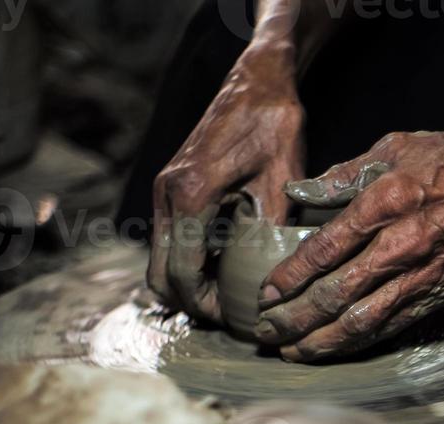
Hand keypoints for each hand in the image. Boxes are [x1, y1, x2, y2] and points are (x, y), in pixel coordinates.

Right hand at [149, 47, 304, 320]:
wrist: (256, 81)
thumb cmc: (274, 126)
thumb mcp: (284, 181)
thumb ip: (273, 230)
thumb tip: (275, 282)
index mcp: (191, 195)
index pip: (183, 272)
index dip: (206, 306)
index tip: (236, 321)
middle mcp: (167, 194)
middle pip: (160, 275)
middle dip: (190, 303)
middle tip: (230, 318)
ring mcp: (164, 191)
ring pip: (159, 260)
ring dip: (186, 285)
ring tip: (228, 300)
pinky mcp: (171, 189)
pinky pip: (168, 240)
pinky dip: (186, 263)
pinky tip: (223, 270)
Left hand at [254, 127, 443, 361]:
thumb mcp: (399, 147)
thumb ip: (346, 173)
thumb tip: (301, 192)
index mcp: (387, 202)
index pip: (325, 248)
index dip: (290, 276)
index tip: (265, 293)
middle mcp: (403, 245)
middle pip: (336, 294)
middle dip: (294, 318)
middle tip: (264, 331)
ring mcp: (423, 276)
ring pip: (362, 321)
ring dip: (321, 341)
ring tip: (291, 350)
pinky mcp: (441, 294)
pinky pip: (393, 326)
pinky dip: (360, 342)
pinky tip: (335, 348)